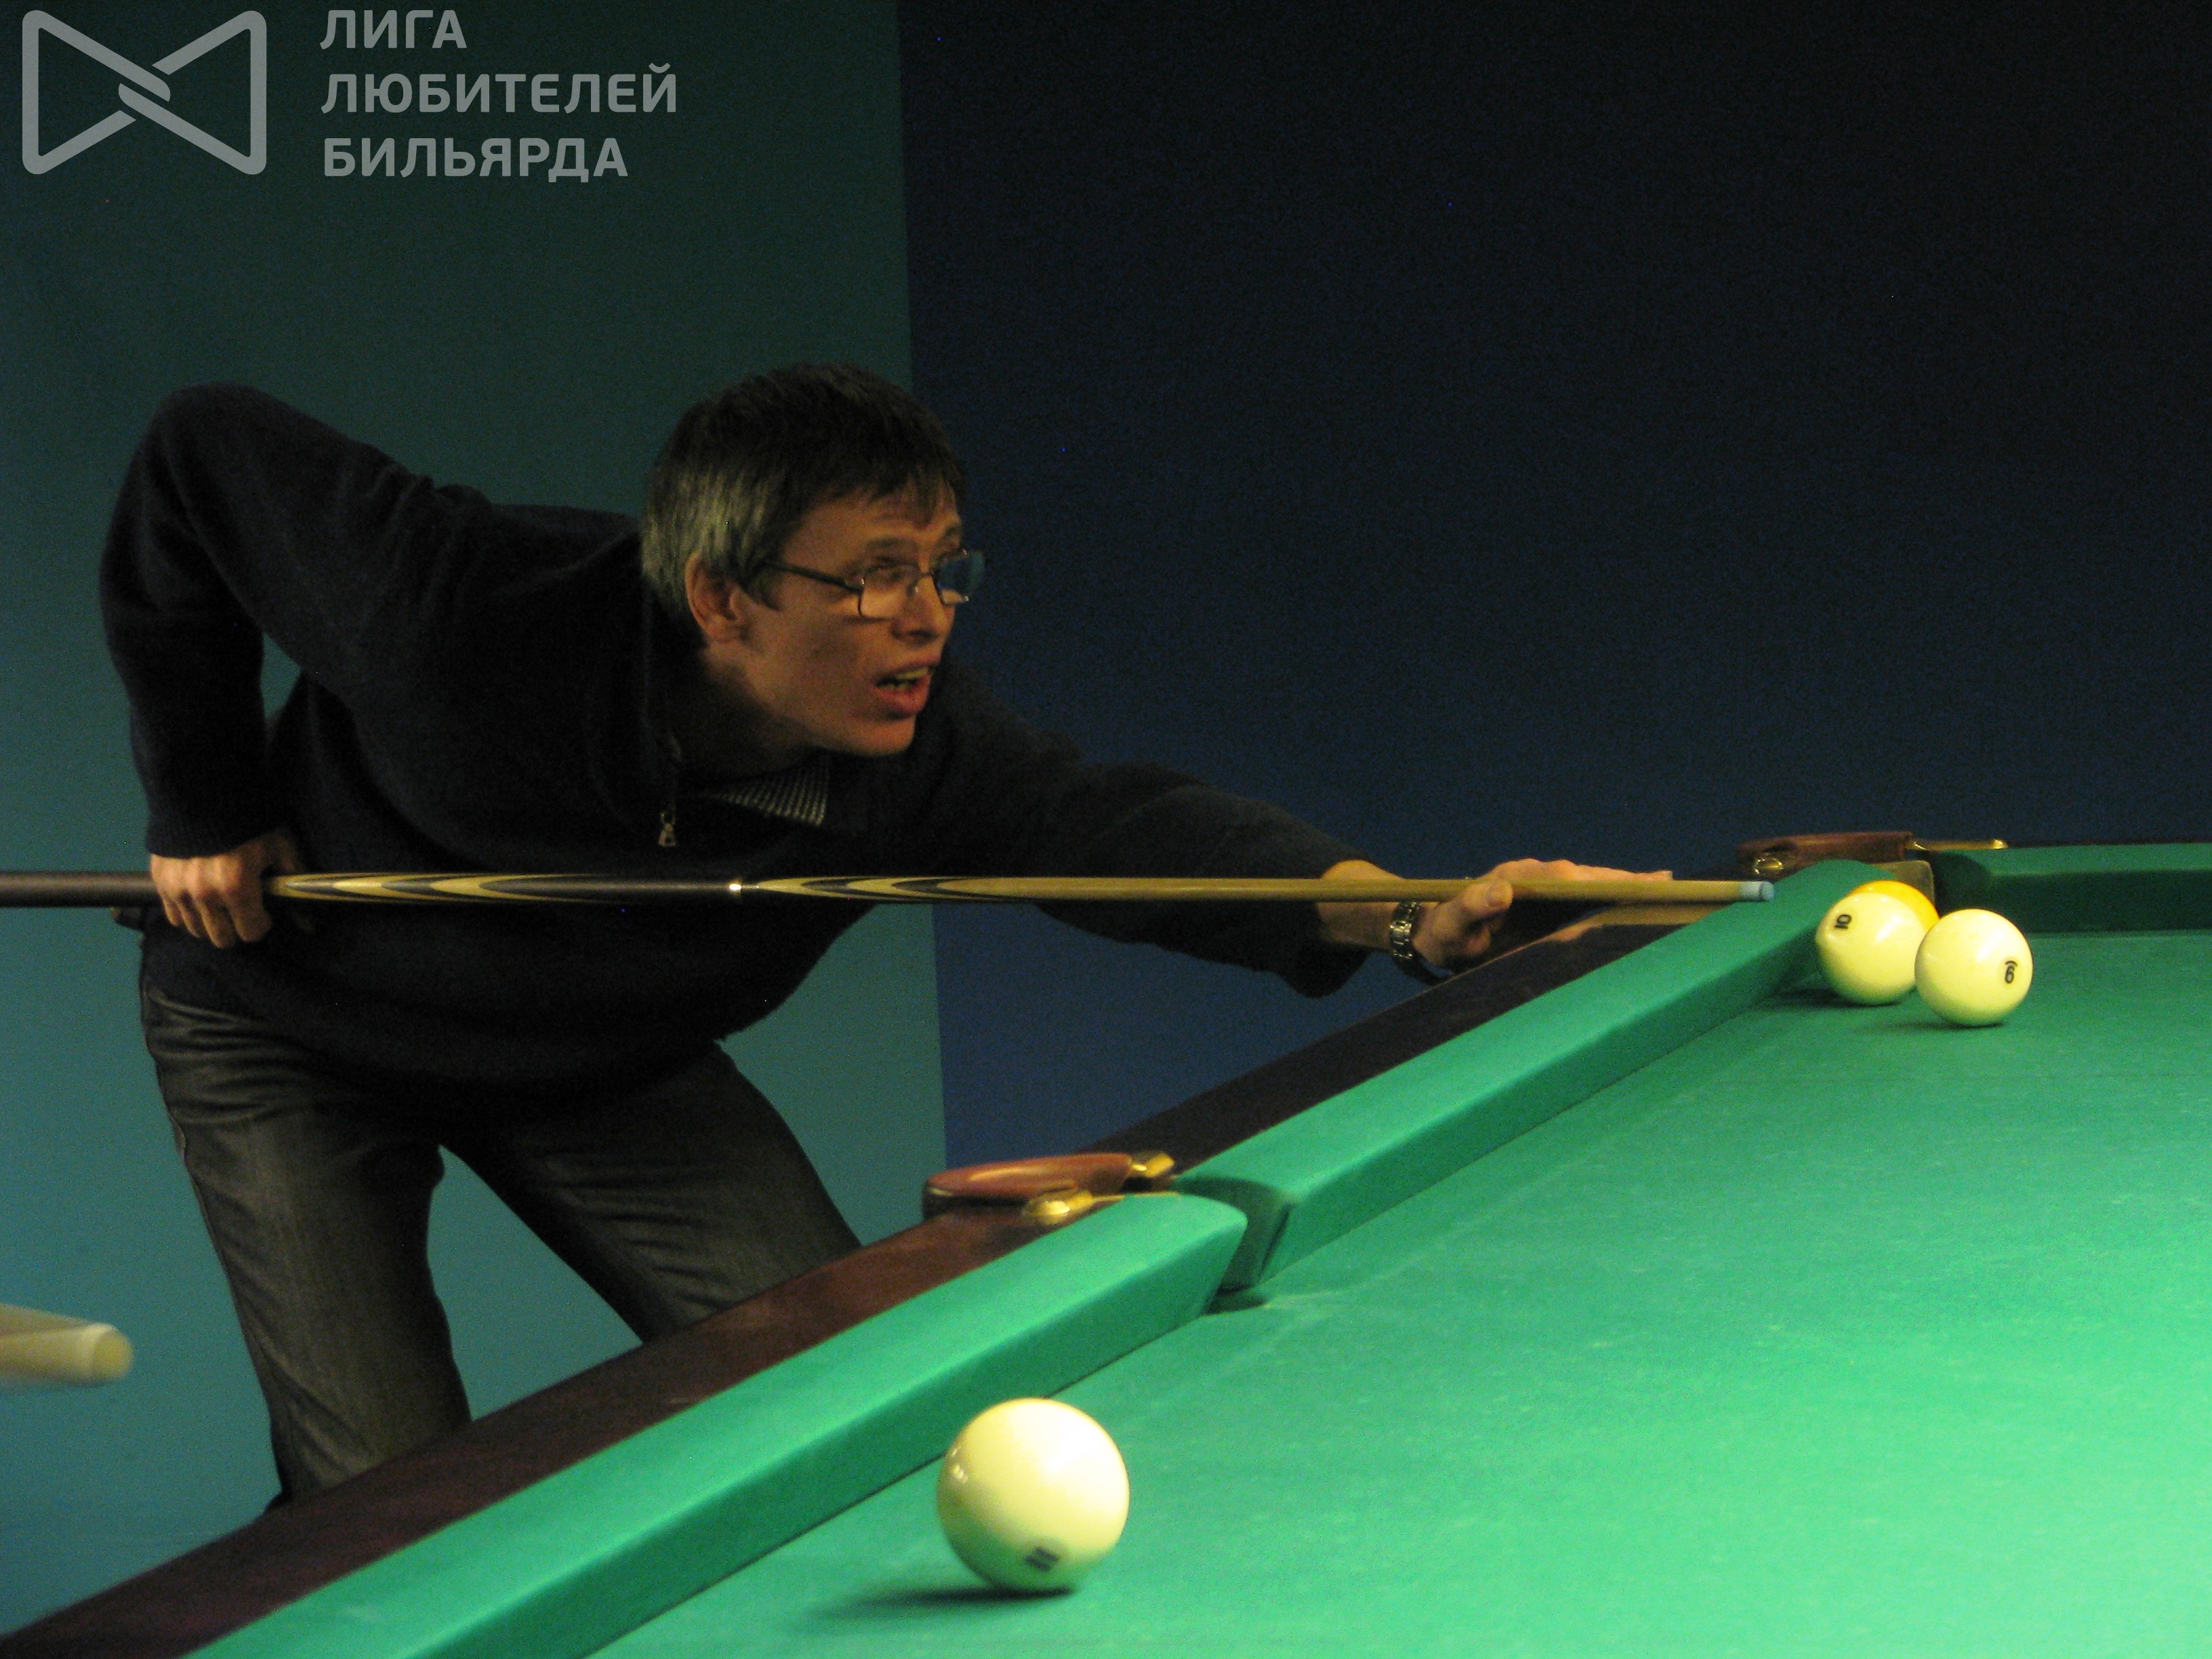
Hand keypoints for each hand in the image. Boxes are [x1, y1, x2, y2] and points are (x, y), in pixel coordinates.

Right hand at [149, 828, 302, 947]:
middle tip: (243, 910)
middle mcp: (204, 895)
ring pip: (196, 930)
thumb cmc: (251, 820)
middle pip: (222, 938)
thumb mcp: (281, 847)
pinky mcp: (160, 881)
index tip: (265, 912)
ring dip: (212, 923)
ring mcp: (178, 890)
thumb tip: (310, 925)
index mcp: (236, 888)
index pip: (250, 932)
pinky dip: (188, 913)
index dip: (262, 924)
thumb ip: (294, 885)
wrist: (203, 790)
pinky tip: (199, 898)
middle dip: (237, 928)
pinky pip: (173, 916)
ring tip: (221, 903)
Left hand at [1413, 857, 1672, 967]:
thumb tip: (1501, 891)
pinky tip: (1638, 894)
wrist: (1438, 928)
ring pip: (1588, 881)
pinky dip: (1611, 892)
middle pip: (1582, 874)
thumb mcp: (1453, 923)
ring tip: (1661, 885)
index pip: (1557, 875)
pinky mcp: (1548, 900)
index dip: (1588, 878)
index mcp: (1515, 878)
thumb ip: (1472, 907)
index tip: (1616, 881)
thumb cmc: (1446, 930)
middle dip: (1619, 878)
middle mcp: (1533, 876)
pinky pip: (1584, 893)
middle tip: (1660, 881)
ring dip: (1622, 883)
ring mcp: (1543, 886)